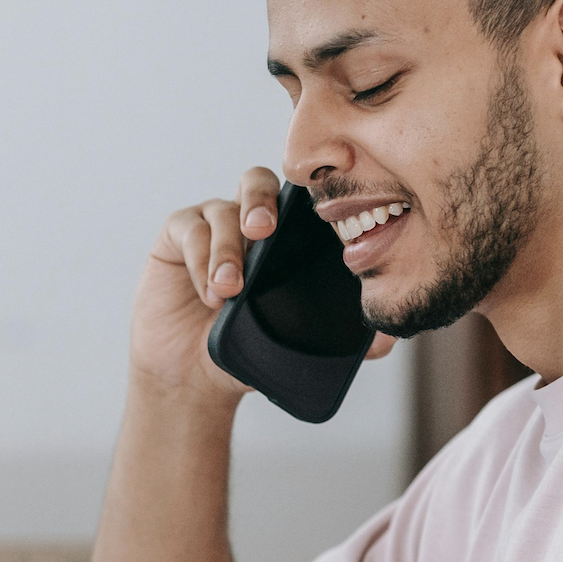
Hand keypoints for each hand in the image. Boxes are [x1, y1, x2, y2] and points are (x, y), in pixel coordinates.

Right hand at [130, 168, 396, 404]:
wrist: (195, 379)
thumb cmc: (247, 352)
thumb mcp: (296, 346)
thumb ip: (342, 341)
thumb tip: (385, 340)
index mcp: (284, 238)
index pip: (297, 199)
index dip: (306, 197)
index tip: (315, 219)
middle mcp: (247, 221)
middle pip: (256, 182)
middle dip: (260, 202)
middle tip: (263, 232)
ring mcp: (211, 225)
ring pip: (222, 211)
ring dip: (227, 248)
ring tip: (229, 290)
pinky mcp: (177, 237)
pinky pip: (189, 229)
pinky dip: (200, 259)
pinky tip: (208, 293)